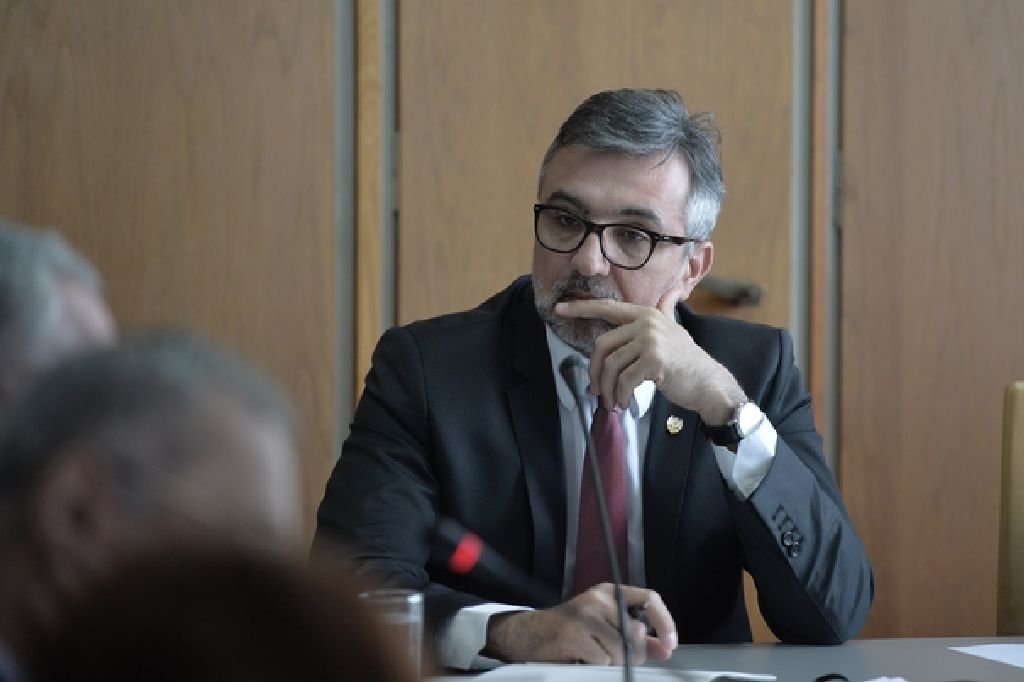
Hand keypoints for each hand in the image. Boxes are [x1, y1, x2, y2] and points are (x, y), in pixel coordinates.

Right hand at [484, 583, 676, 663]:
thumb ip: (636, 636)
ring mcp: (585, 615)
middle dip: (633, 654)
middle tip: (616, 658)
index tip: (670, 643)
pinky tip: (581, 658)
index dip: (665, 622)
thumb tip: (665, 648)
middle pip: (637, 632)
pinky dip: (594, 665)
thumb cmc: (570, 630)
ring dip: (611, 662)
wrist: (529, 633)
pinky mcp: (574, 634)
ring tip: (593, 655)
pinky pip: (602, 660)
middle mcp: (598, 599)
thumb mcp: (605, 626)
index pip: (649, 599)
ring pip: (621, 650)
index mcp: (609, 593)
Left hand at [554, 292, 744, 424]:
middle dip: (595, 371)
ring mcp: (651, 340)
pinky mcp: (654, 360)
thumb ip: (667, 310)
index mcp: (646, 314)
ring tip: (612, 402)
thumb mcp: (676, 329)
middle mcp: (647, 323)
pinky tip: (624, 403)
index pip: (607, 308)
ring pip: (611, 365)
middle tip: (596, 390)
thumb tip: (673, 291)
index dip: (581, 308)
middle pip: (602, 345)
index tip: (559, 309)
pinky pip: (624, 380)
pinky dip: (621, 395)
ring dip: (608, 389)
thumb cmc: (687, 360)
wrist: (708, 383)